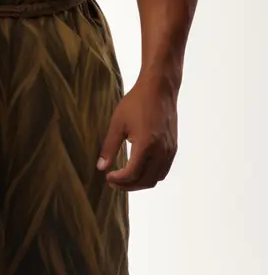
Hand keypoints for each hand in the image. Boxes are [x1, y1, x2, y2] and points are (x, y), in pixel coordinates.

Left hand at [97, 72, 177, 190]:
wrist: (159, 88)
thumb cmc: (137, 102)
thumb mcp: (118, 123)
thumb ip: (109, 147)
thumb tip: (101, 167)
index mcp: (146, 145)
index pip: (132, 174)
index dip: (118, 180)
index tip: (107, 177)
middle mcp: (161, 151)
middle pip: (145, 181)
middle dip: (128, 186)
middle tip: (113, 181)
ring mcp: (169, 150)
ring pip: (156, 178)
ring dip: (140, 182)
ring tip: (125, 178)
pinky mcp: (173, 147)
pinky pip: (163, 169)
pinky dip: (150, 174)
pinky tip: (139, 168)